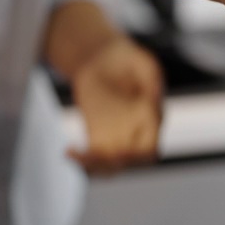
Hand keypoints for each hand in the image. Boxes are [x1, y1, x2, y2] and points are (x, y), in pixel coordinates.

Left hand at [68, 36, 164, 174]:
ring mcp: (117, 137)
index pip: (150, 148)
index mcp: (152, 119)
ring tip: (74, 155)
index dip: (139, 156)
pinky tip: (68, 151)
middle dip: (112, 164)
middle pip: (128, 163)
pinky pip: (92, 157)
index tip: (122, 152)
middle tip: (91, 155)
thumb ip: (152, 78)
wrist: (102, 57)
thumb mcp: (142, 62)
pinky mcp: (98, 136)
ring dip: (93, 167)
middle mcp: (136, 133)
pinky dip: (81, 161)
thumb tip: (156, 100)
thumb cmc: (127, 58)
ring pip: (109, 166)